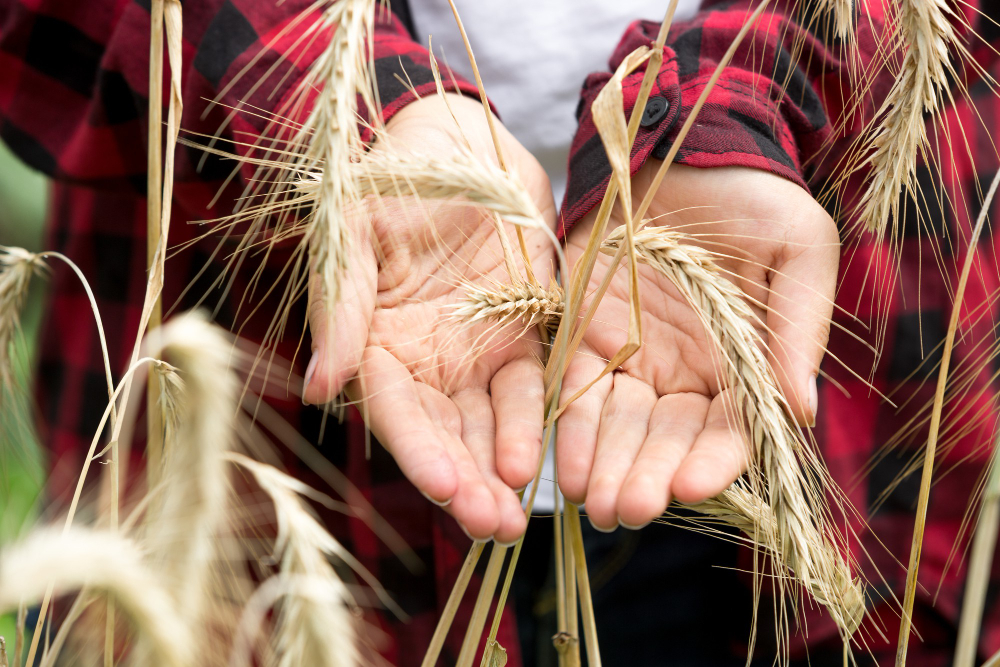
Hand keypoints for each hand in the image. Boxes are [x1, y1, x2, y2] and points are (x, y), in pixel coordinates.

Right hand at [302, 94, 556, 543]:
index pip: (394, 412)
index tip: (444, 487)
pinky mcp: (521, 336)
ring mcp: (472, 353)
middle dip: (465, 483)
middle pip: (443, 434)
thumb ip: (343, 308)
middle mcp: (422, 362)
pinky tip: (535, 461)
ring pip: (485, 426)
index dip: (418, 451)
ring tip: (513, 518)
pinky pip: (528, 389)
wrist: (460, 142)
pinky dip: (531, 424)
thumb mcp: (355, 234)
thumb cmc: (393, 179)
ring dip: (498, 471)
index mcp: (375, 343)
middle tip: (491, 527)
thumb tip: (319, 388)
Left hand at [557, 163, 838, 530]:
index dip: (713, 461)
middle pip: (667, 440)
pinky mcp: (585, 333)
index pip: (730, 429)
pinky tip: (562, 462)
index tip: (692, 487)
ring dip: (605, 466)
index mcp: (742, 363)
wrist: (684, 145)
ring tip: (591, 503)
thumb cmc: (752, 196)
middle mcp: (686, 373)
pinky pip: (575, 387)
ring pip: (619, 427)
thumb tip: (800, 410)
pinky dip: (569, 425)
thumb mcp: (797, 249)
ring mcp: (633, 357)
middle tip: (628, 509)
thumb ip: (797, 326)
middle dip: (648, 477)